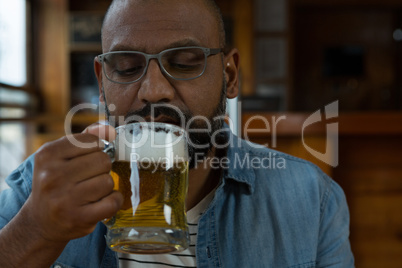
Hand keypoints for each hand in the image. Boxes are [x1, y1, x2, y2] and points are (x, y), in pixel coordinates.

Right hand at [25, 124, 122, 242]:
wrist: (39, 222)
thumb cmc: (55, 183)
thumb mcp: (60, 157)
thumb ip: (85, 138)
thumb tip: (109, 129)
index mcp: (48, 155)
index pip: (92, 141)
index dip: (96, 149)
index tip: (87, 158)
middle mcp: (53, 176)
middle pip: (103, 160)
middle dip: (102, 168)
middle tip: (90, 177)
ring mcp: (65, 199)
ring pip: (108, 181)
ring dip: (106, 186)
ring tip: (92, 191)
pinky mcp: (78, 218)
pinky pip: (112, 201)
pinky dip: (113, 201)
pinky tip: (101, 202)